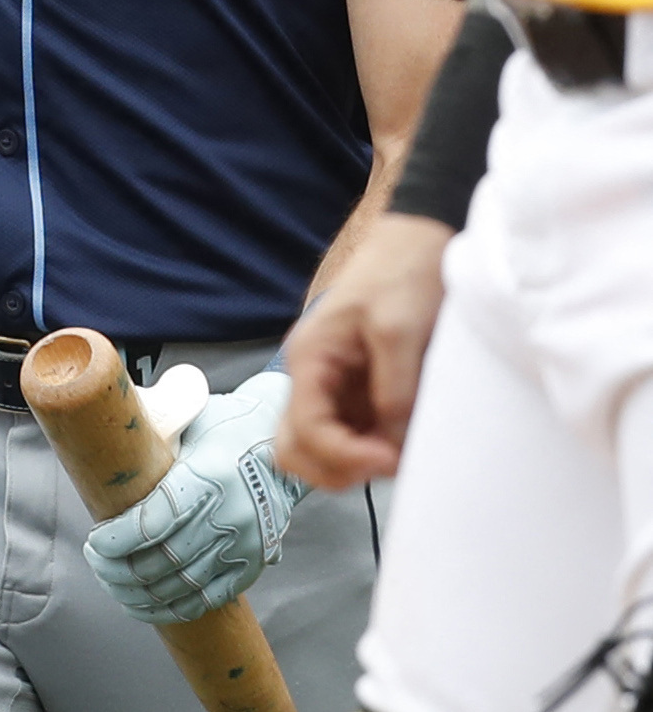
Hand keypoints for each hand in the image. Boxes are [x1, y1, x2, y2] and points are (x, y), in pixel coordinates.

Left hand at [84, 370, 309, 624]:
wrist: (281, 445)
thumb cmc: (222, 427)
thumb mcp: (187, 421)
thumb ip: (151, 442)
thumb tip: (101, 454)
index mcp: (208, 476)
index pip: (155, 522)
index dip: (118, 540)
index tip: (94, 542)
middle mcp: (230, 516)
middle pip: (165, 560)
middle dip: (120, 569)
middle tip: (95, 560)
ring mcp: (244, 545)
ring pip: (182, 584)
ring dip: (139, 593)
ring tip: (111, 582)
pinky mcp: (252, 564)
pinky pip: (208, 598)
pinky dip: (171, 608)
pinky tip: (142, 605)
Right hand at [278, 213, 453, 489]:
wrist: (416, 243)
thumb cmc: (402, 277)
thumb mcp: (399, 330)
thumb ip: (394, 389)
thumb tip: (392, 443)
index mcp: (310, 359)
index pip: (304, 431)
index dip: (343, 455)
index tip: (389, 460)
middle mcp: (311, 378)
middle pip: (294, 449)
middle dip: (335, 468)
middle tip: (385, 463)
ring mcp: (331, 387)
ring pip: (316, 449)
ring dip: (349, 464)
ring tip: (394, 454)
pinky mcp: (355, 391)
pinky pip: (346, 436)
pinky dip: (366, 450)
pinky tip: (398, 441)